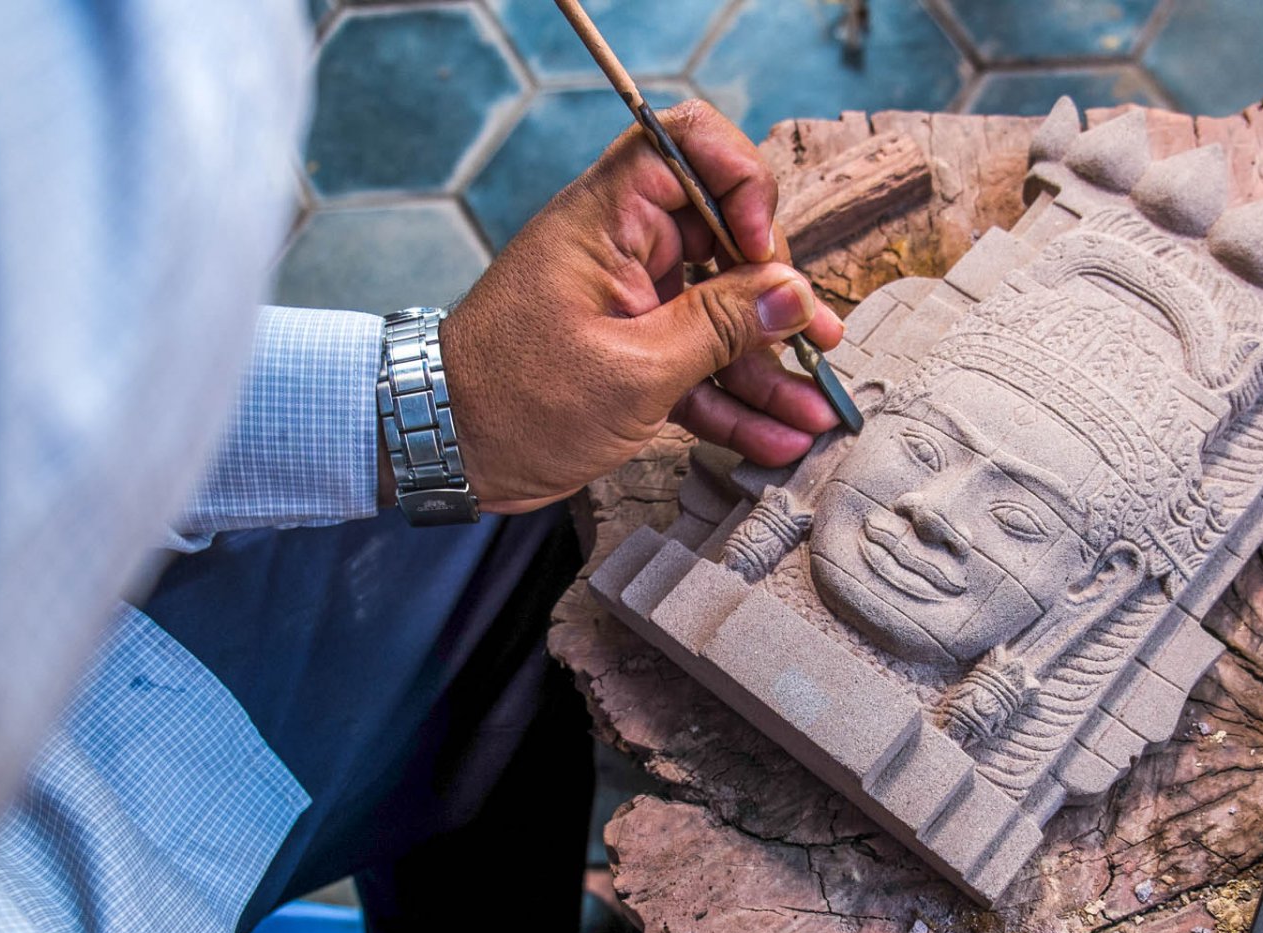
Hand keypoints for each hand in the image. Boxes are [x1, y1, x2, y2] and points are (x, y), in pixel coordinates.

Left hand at [433, 99, 844, 514]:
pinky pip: (698, 365)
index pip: (687, 147)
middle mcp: (623, 250)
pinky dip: (734, 401)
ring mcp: (630, 305)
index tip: (761, 250)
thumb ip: (718, 328)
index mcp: (608, 221)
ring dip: (768, 366)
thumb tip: (791, 295)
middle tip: (814, 340)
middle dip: (778, 297)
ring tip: (816, 411)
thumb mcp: (632, 370)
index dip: (740, 186)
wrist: (446, 454)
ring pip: (720, 317)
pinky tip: (777, 437)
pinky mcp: (631, 357)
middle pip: (725, 244)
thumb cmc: (513, 400)